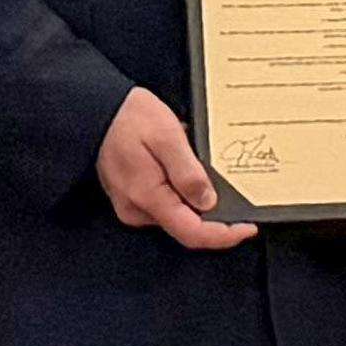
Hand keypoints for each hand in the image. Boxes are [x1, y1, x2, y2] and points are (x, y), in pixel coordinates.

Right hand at [96, 88, 259, 252]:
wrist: (96, 109)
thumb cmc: (129, 118)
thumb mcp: (167, 137)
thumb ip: (189, 173)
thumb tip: (208, 202)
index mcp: (148, 198)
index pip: (192, 233)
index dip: (224, 235)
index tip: (248, 228)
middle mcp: (138, 210)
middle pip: (187, 225)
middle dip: (210, 206)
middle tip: (217, 172)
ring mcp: (132, 206)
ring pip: (177, 212)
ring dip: (193, 192)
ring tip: (189, 154)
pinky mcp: (132, 198)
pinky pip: (164, 201)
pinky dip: (178, 186)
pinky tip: (177, 159)